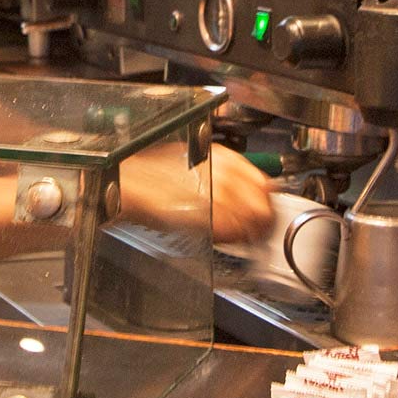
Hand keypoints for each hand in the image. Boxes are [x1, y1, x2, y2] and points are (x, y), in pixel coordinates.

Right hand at [116, 142, 273, 243]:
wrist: (131, 185)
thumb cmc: (152, 174)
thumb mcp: (193, 161)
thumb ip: (221, 175)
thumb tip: (240, 192)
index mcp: (225, 157)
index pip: (265, 183)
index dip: (267, 202)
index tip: (265, 212)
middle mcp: (227, 174)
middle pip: (264, 206)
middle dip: (263, 222)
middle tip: (257, 232)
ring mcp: (220, 196)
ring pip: (252, 223)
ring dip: (249, 234)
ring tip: (240, 239)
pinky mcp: (209, 217)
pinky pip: (232, 235)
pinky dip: (231, 241)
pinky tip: (223, 239)